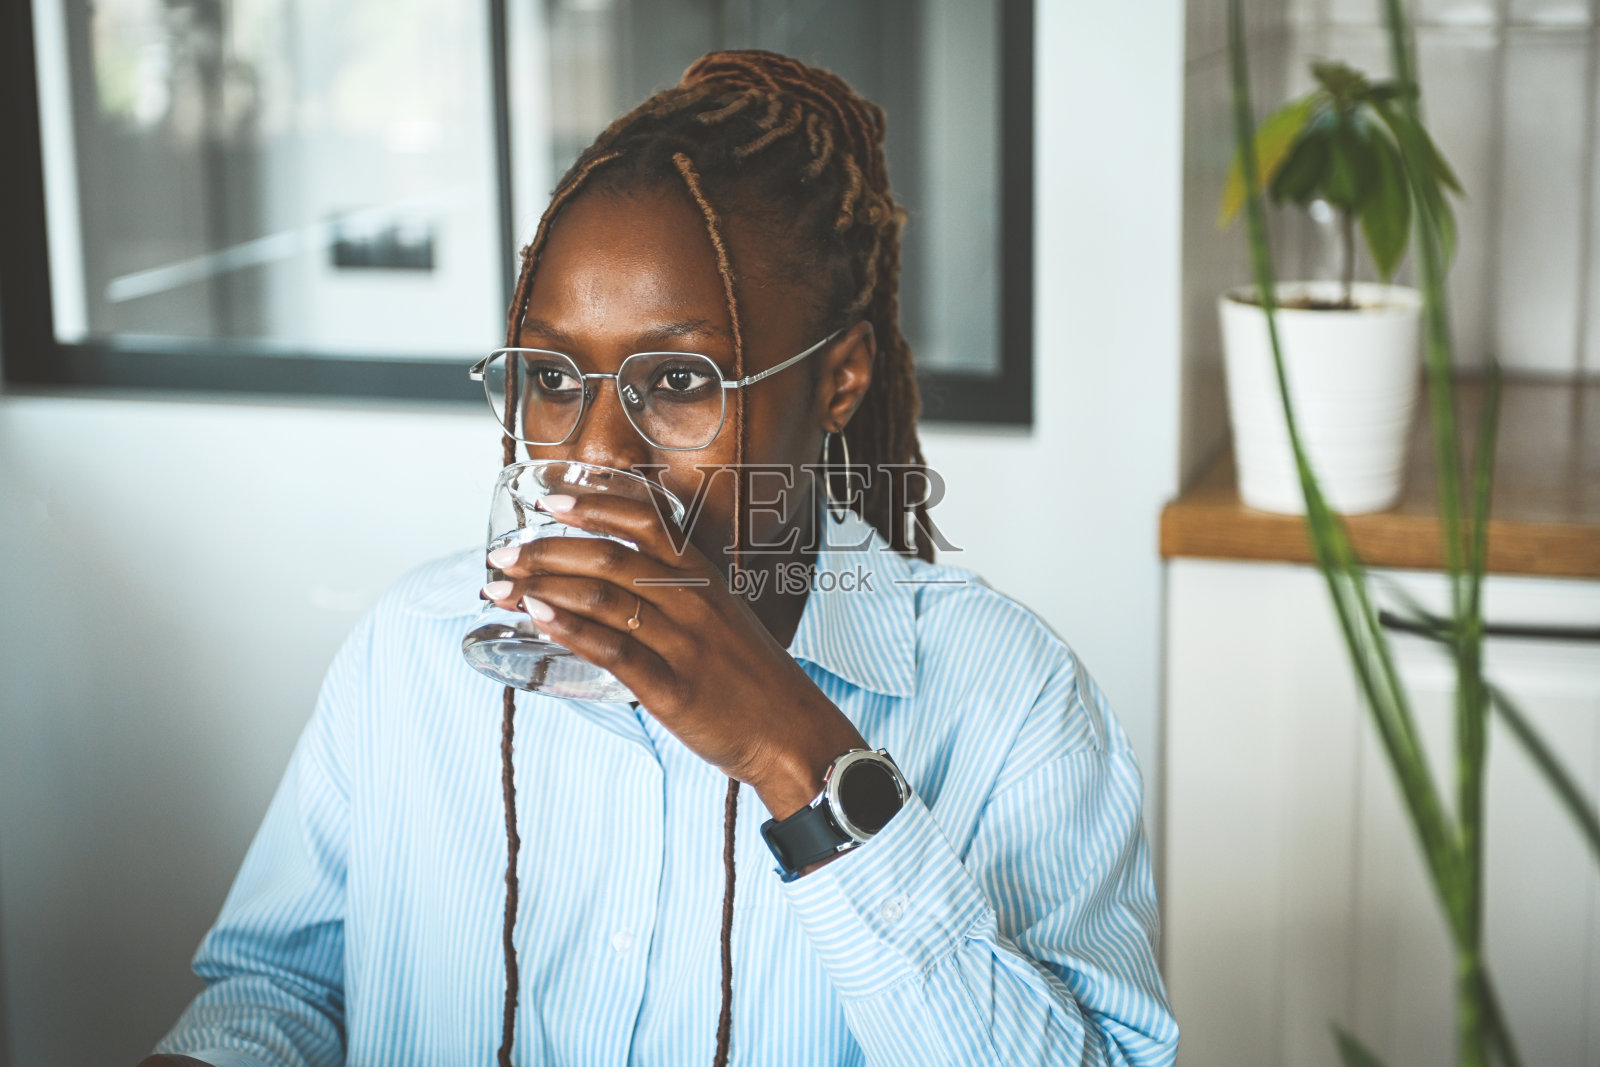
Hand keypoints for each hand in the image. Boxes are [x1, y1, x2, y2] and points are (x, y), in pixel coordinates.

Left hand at [483, 492, 865, 819]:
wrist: (795, 737)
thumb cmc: (754, 681)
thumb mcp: (723, 620)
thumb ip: (677, 598)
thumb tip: (615, 586)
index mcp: (704, 579)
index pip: (644, 522)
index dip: (593, 505)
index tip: (548, 499)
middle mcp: (692, 602)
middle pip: (608, 558)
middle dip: (545, 552)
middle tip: (502, 555)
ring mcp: (683, 644)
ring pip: (603, 598)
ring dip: (543, 589)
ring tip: (500, 590)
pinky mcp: (673, 689)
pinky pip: (614, 650)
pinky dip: (570, 630)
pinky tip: (539, 619)